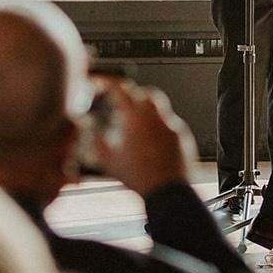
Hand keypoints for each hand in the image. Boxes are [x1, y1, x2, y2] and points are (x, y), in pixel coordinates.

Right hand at [90, 78, 195, 197]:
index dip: (107, 83)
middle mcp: (155, 116)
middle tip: (121, 102)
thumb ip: (95, 139)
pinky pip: (169, 121)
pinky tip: (151, 138)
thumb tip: (90, 126)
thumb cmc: (137, 176)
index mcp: (134, 118)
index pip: (119, 89)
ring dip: (146, 108)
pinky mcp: (181, 135)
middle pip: (143, 92)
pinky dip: (159, 124)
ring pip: (159, 106)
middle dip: (131, 94)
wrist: (167, 190)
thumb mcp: (107, 159)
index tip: (101, 84)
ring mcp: (171, 124)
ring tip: (135, 122)